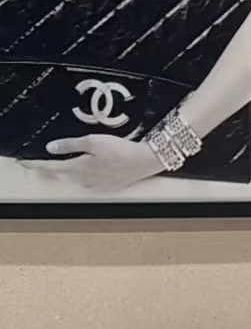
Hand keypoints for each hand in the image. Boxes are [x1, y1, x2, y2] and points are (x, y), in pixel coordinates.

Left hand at [18, 136, 162, 191]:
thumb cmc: (119, 149)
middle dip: (51, 169)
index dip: (37, 165)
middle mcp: (84, 181)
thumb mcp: (93, 141)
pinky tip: (89, 167)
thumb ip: (71, 145)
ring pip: (75, 178)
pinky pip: (89, 181)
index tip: (26, 162)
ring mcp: (96, 185)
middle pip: (62, 176)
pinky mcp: (107, 186)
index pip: (51, 168)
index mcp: (79, 169)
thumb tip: (51, 148)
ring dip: (69, 172)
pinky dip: (83, 174)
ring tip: (66, 162)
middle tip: (42, 163)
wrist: (145, 161)